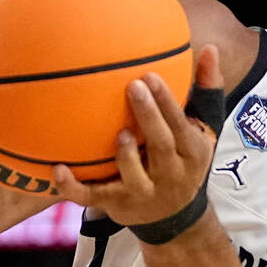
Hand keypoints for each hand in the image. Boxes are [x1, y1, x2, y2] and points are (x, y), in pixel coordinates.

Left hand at [53, 46, 222, 226]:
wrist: (173, 218)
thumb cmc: (183, 159)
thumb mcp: (202, 129)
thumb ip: (206, 90)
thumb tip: (209, 48)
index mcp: (192, 153)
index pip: (181, 126)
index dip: (168, 103)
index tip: (151, 76)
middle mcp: (171, 176)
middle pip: (161, 147)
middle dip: (149, 118)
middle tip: (133, 86)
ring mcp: (143, 193)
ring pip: (134, 177)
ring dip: (126, 156)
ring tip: (119, 133)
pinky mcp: (116, 205)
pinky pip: (92, 197)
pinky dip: (72, 187)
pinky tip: (57, 169)